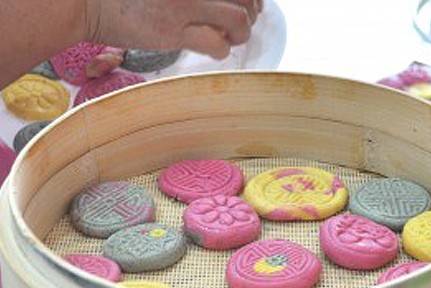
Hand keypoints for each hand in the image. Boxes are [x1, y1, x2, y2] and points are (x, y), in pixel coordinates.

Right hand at [84, 0, 262, 59]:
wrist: (89, 0)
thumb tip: (218, 2)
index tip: (250, 2)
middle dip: (252, 12)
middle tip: (245, 21)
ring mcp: (184, 3)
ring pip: (238, 20)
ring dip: (241, 33)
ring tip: (232, 38)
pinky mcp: (174, 30)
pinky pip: (216, 44)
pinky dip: (222, 50)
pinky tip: (216, 49)